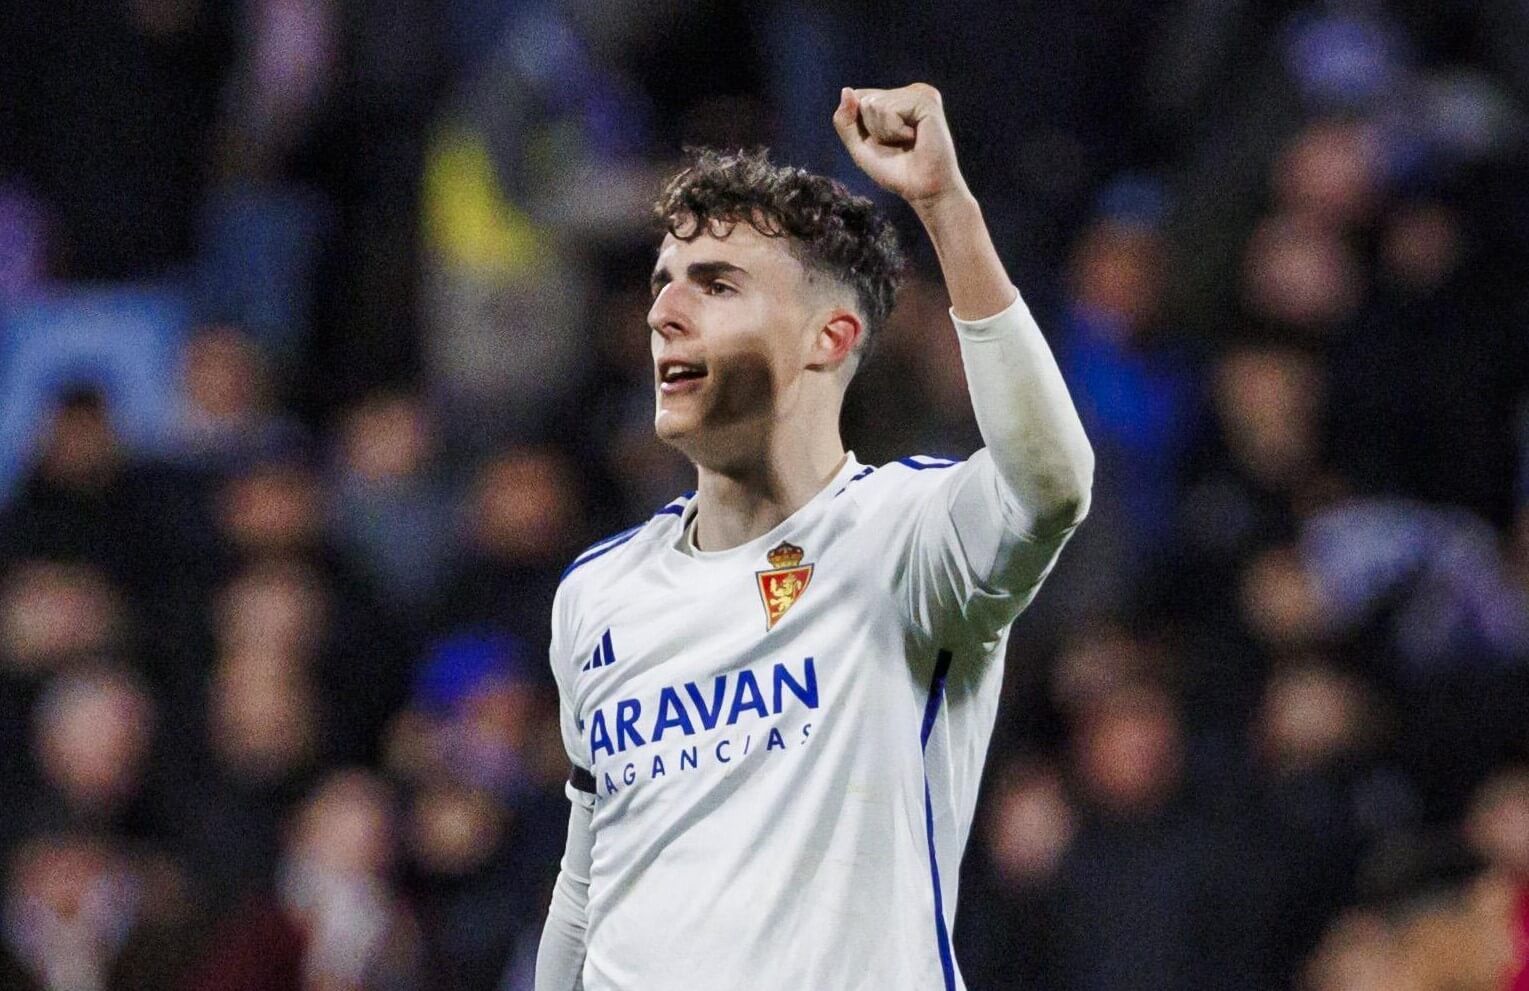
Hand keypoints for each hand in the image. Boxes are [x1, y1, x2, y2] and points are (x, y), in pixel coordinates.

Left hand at [832, 83, 969, 210]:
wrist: (923, 190)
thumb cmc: (896, 171)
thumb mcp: (860, 147)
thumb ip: (845, 121)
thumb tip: (846, 90)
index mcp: (897, 98)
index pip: (858, 98)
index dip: (863, 128)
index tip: (886, 143)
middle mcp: (909, 92)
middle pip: (864, 100)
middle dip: (873, 129)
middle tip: (899, 145)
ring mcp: (919, 93)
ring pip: (874, 104)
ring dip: (885, 132)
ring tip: (908, 142)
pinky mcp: (926, 100)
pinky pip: (889, 109)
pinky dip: (894, 130)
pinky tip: (915, 138)